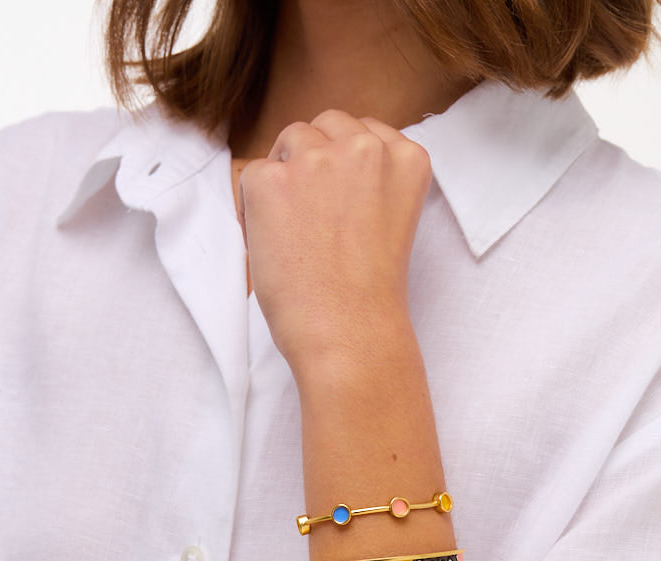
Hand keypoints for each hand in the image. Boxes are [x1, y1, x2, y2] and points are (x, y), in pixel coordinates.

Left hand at [236, 109, 430, 371]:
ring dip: (286, 178)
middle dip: (315, 160)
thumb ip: (372, 180)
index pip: (364, 131)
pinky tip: (276, 247)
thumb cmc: (369, 295)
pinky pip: (253, 175)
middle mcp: (365, 147)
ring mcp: (316, 159)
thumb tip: (323, 156)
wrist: (350, 335)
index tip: (344, 207)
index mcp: (406, 158)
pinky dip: (255, 210)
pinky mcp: (272, 179)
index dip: (345, 167)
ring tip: (297, 235)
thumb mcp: (392, 219)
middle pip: (325, 126)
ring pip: (289, 142)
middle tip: (316, 221)